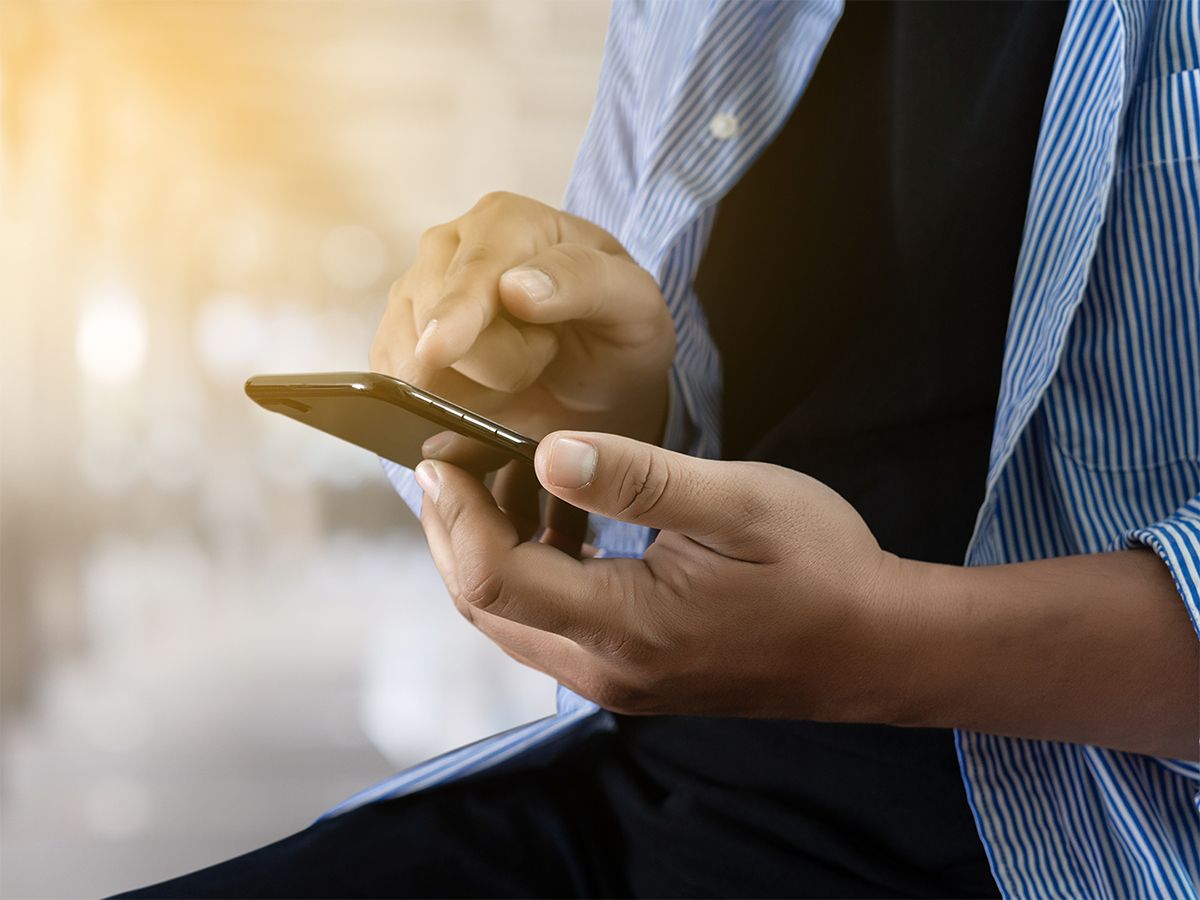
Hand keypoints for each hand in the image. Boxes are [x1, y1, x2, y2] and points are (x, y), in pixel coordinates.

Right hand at [369, 192, 674, 465]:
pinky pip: (394, 386)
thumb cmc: (617, 331)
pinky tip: (480, 398)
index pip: (474, 273)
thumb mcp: (635, 303)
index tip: (439, 350)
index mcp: (507, 221)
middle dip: (498, 366)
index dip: (457, 313)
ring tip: (518, 374)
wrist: (600, 378)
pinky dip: (435, 407)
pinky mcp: (397, 344)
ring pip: (411, 362)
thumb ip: (584, 282)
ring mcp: (414, 295)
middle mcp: (448, 248)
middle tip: (546, 356)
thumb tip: (514, 287)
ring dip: (469, 391)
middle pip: (437, 324)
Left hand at [414, 430, 903, 720]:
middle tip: (457, 456)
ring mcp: (615, 681)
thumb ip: (639, 480)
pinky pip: (547, 624)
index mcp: (627, 627)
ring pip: (509, 617)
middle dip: (453, 529)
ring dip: (488, 547)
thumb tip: (548, 453)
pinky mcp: (629, 675)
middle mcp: (605, 671)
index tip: (441, 452)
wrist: (876, 648)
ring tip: (508, 473)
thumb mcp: (740, 502)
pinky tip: (558, 515)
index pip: (491, 577)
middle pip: (482, 603)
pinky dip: (528, 569)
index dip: (453, 513)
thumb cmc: (822, 567)